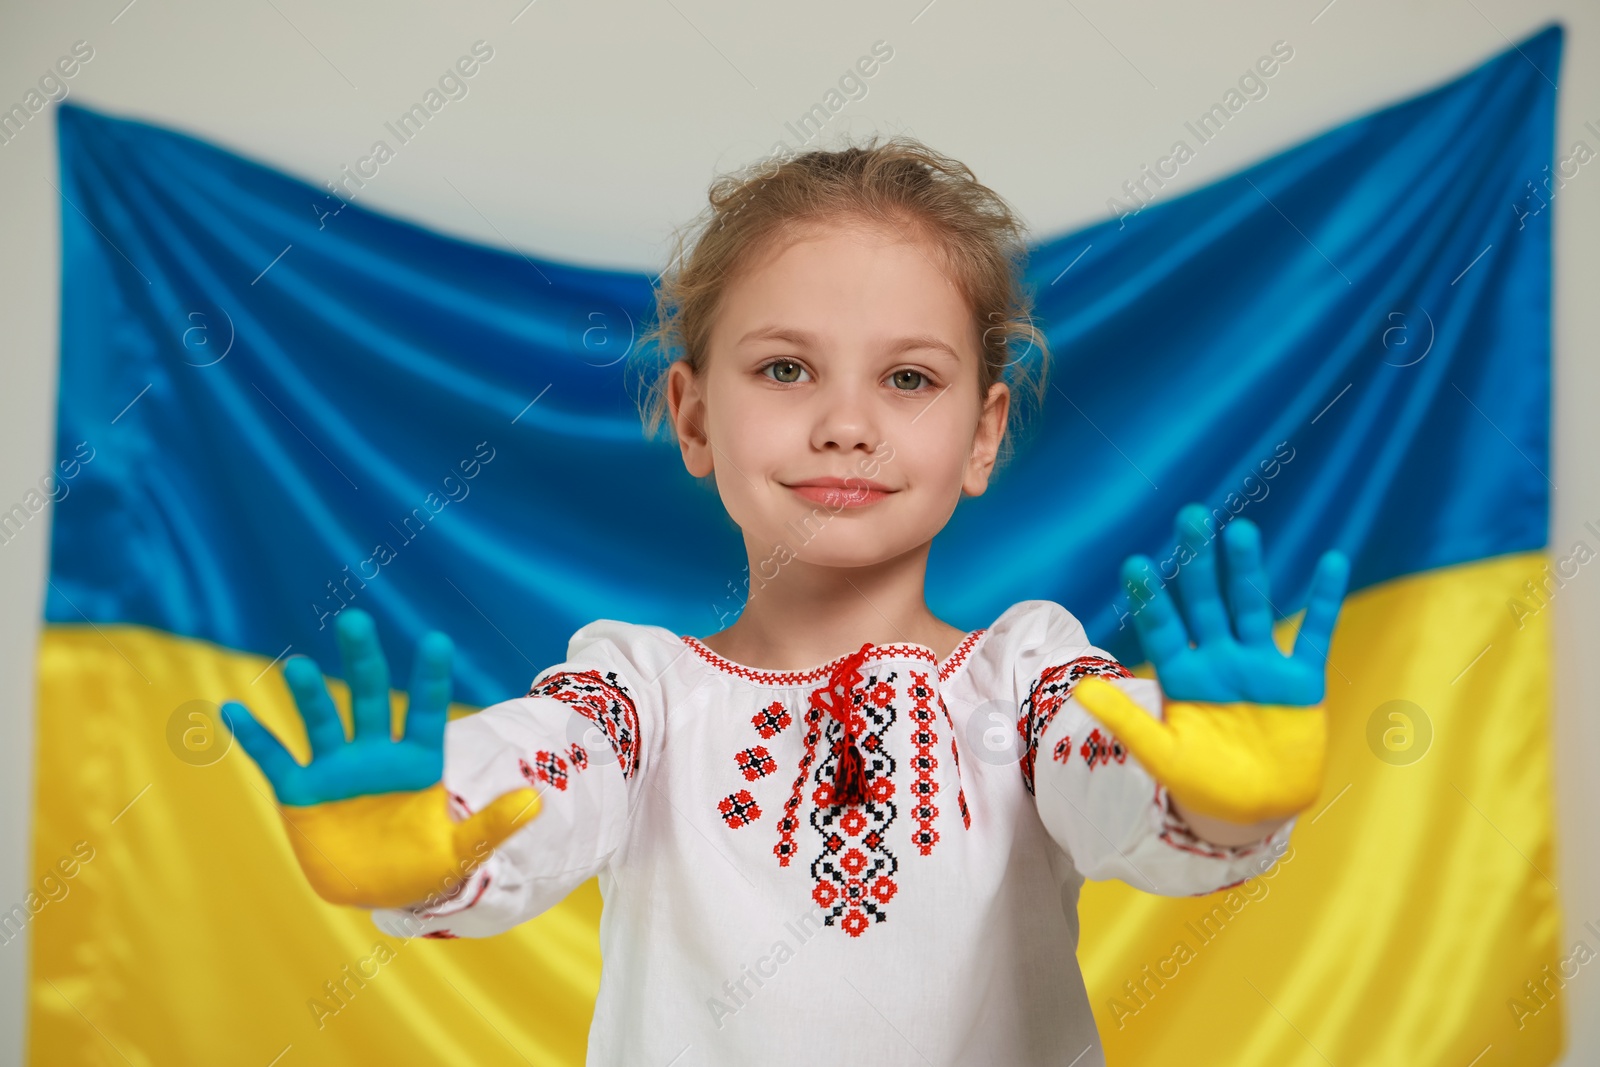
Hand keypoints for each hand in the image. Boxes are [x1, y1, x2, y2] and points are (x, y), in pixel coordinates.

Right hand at [219, 609, 540, 907]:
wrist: (380, 890)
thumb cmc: (425, 863)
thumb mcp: (463, 849)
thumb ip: (494, 825)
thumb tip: (537, 799)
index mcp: (419, 761)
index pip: (427, 711)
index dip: (429, 679)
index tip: (435, 640)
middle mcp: (375, 755)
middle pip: (370, 699)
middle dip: (364, 662)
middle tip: (355, 620)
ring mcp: (336, 771)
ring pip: (323, 723)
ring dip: (310, 696)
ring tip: (300, 667)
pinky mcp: (300, 794)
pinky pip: (275, 760)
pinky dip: (253, 738)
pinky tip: (229, 711)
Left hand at [1071, 504, 1349, 823]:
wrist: (1256, 810)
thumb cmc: (1202, 782)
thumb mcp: (1161, 755)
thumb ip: (1127, 720)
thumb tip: (1081, 688)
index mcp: (1182, 675)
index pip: (1162, 628)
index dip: (1151, 598)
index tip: (1136, 563)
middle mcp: (1218, 661)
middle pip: (1205, 604)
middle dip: (1199, 564)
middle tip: (1191, 516)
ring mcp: (1260, 667)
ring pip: (1252, 610)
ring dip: (1248, 573)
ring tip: (1242, 532)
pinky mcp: (1302, 681)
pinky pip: (1315, 635)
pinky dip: (1324, 602)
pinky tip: (1331, 562)